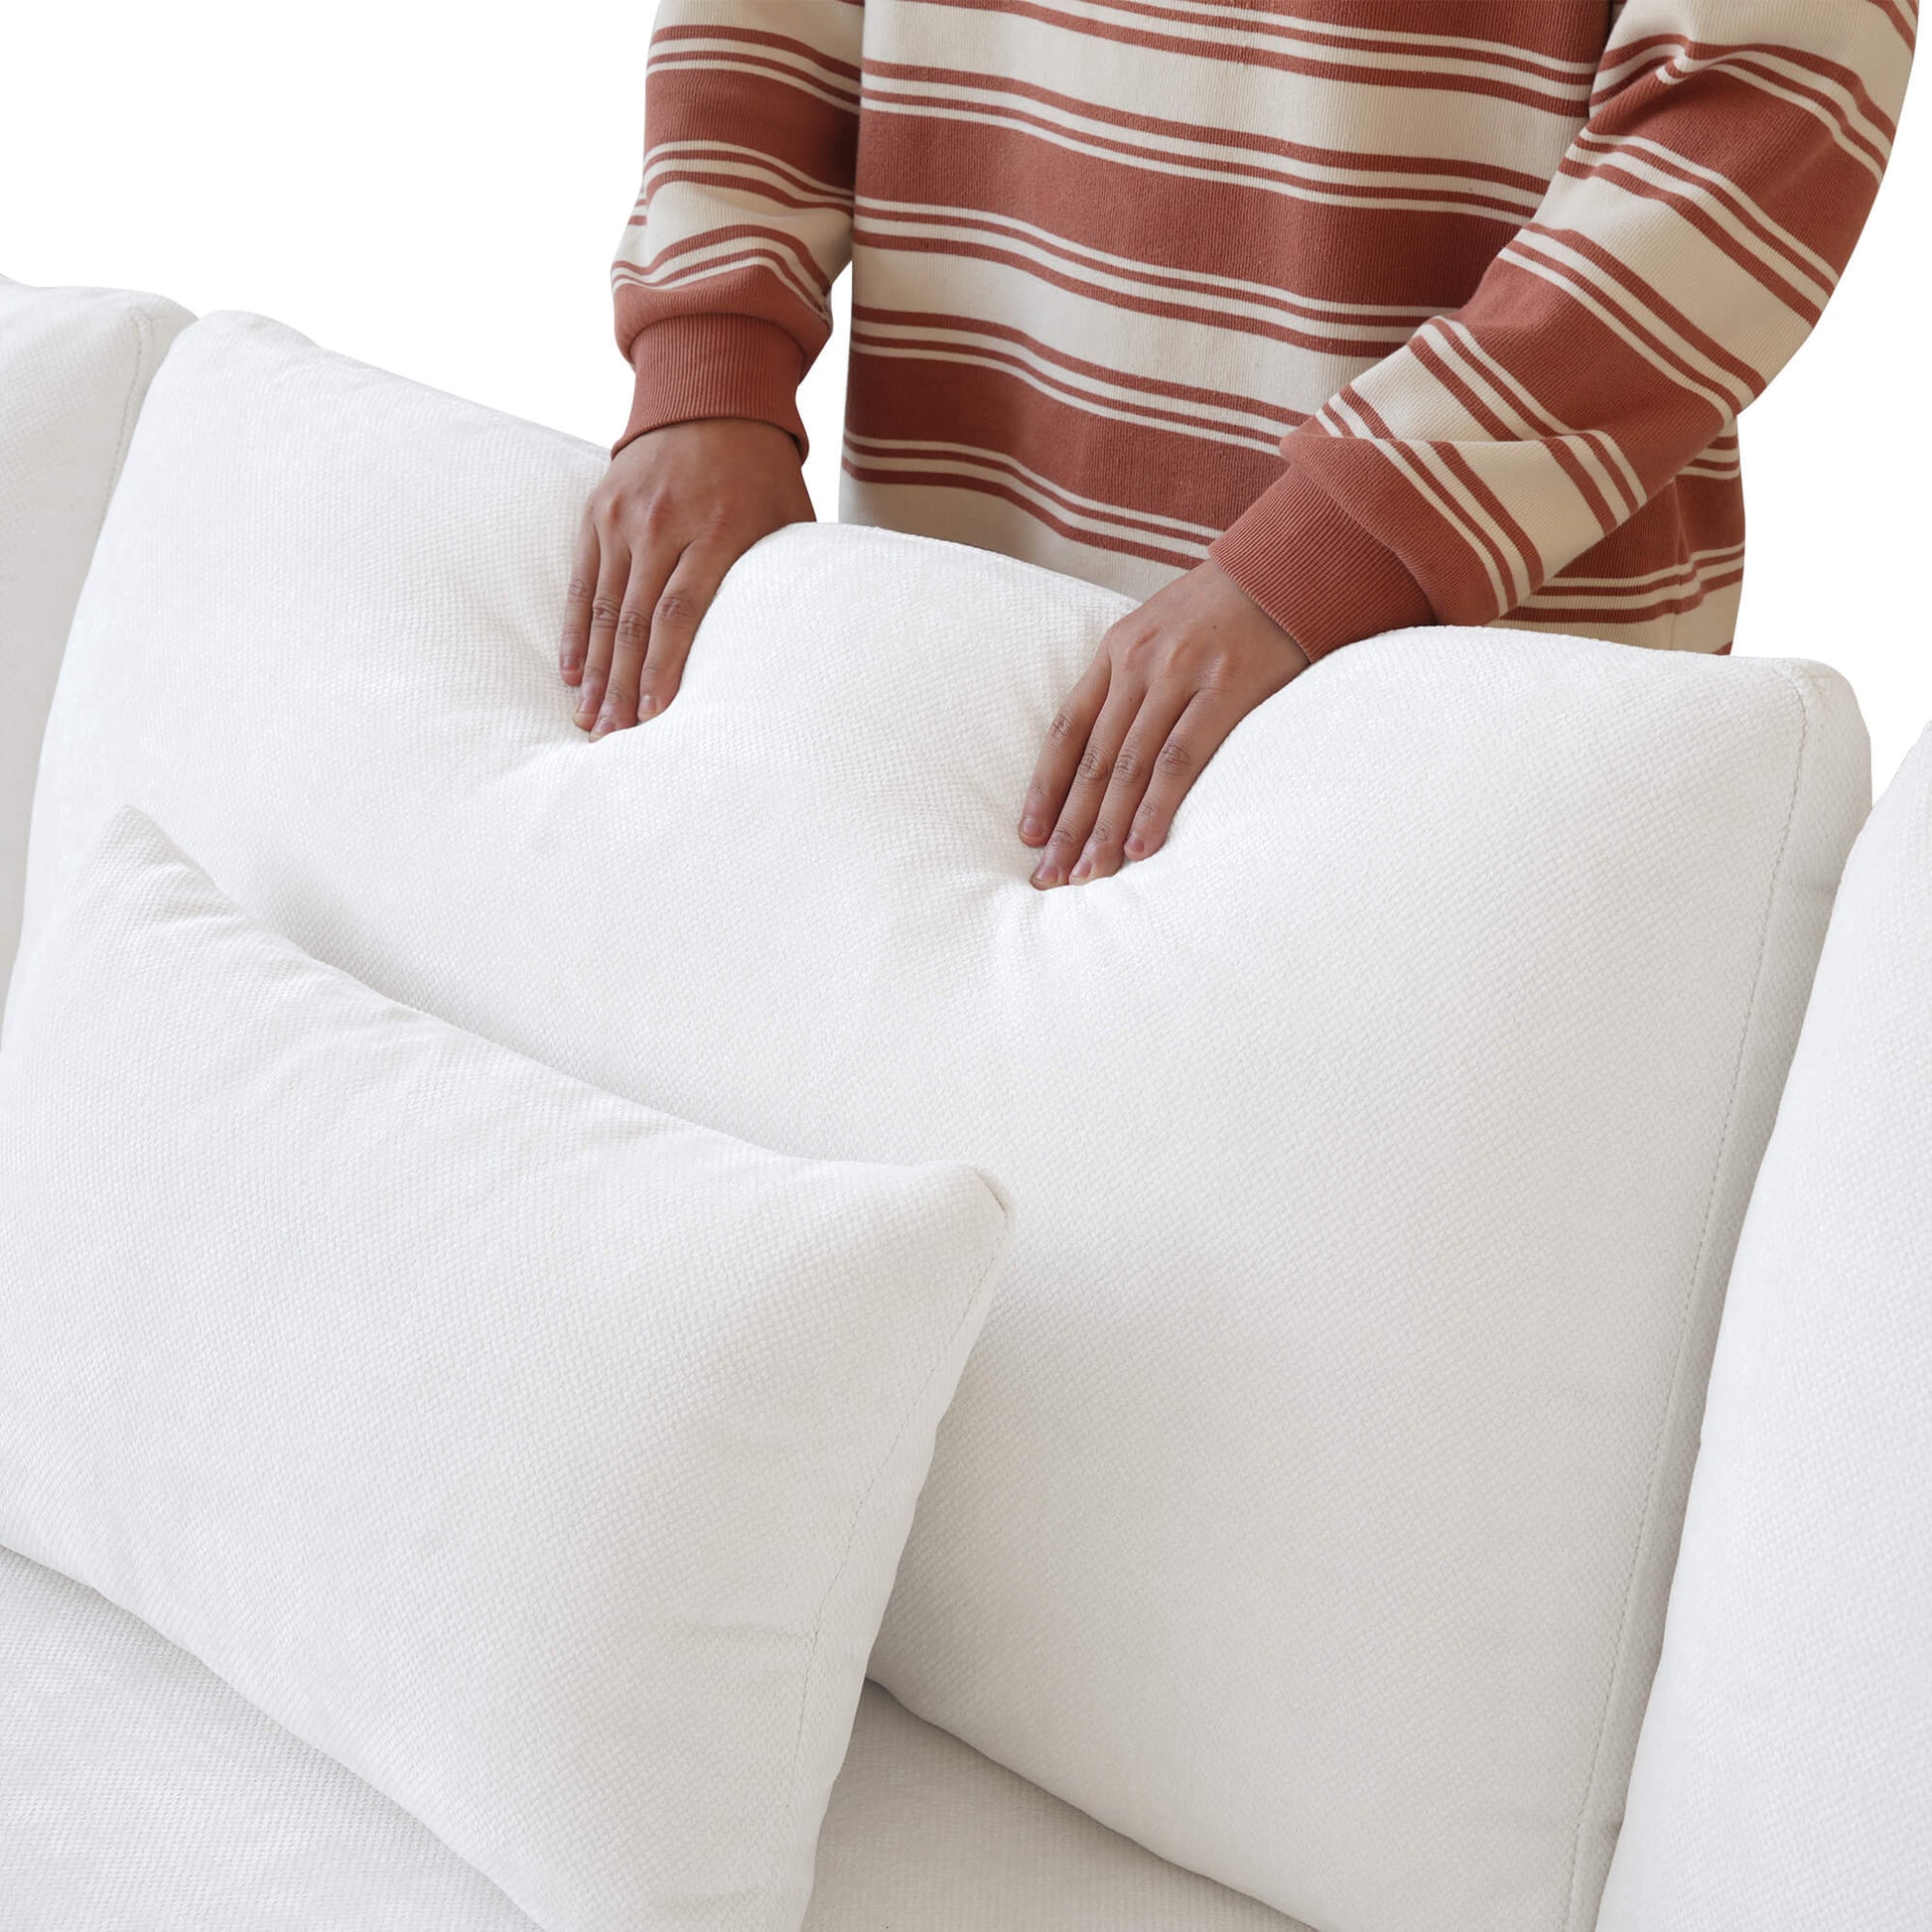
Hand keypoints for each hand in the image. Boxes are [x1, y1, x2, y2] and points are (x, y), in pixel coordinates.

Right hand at [561, 417, 813, 736]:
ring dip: (596, 670)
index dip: (664, 668)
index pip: (681, 612)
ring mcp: (624, 516)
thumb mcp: (790, 517)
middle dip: (623, 686)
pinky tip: (572, 674)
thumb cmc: (763, 472)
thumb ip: (787, 575)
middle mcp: (662, 523)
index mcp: (716, 529)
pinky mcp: (598, 510)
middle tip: (614, 739)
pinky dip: (575, 632)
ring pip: (605, 608)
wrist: (712, 395)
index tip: (656, 716)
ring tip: (591, 720)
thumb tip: (808, 643)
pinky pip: (583, 582)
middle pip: (636, 620)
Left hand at [1020, 559, 1309, 886]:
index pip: (1067, 730)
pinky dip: (1156, 807)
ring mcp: (1181, 674)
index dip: (1045, 787)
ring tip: (1089, 875)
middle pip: (1092, 758)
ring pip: (1128, 766)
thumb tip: (1108, 748)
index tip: (1030, 835)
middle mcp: (1140, 662)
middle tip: (1051, 877)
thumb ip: (1134, 679)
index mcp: (1118, 649)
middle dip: (1068, 824)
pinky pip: (1180, 759)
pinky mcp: (1227, 688)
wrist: (1292, 563)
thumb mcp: (1164, 629)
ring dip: (1105, 828)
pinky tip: (1141, 847)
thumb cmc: (1228, 607)